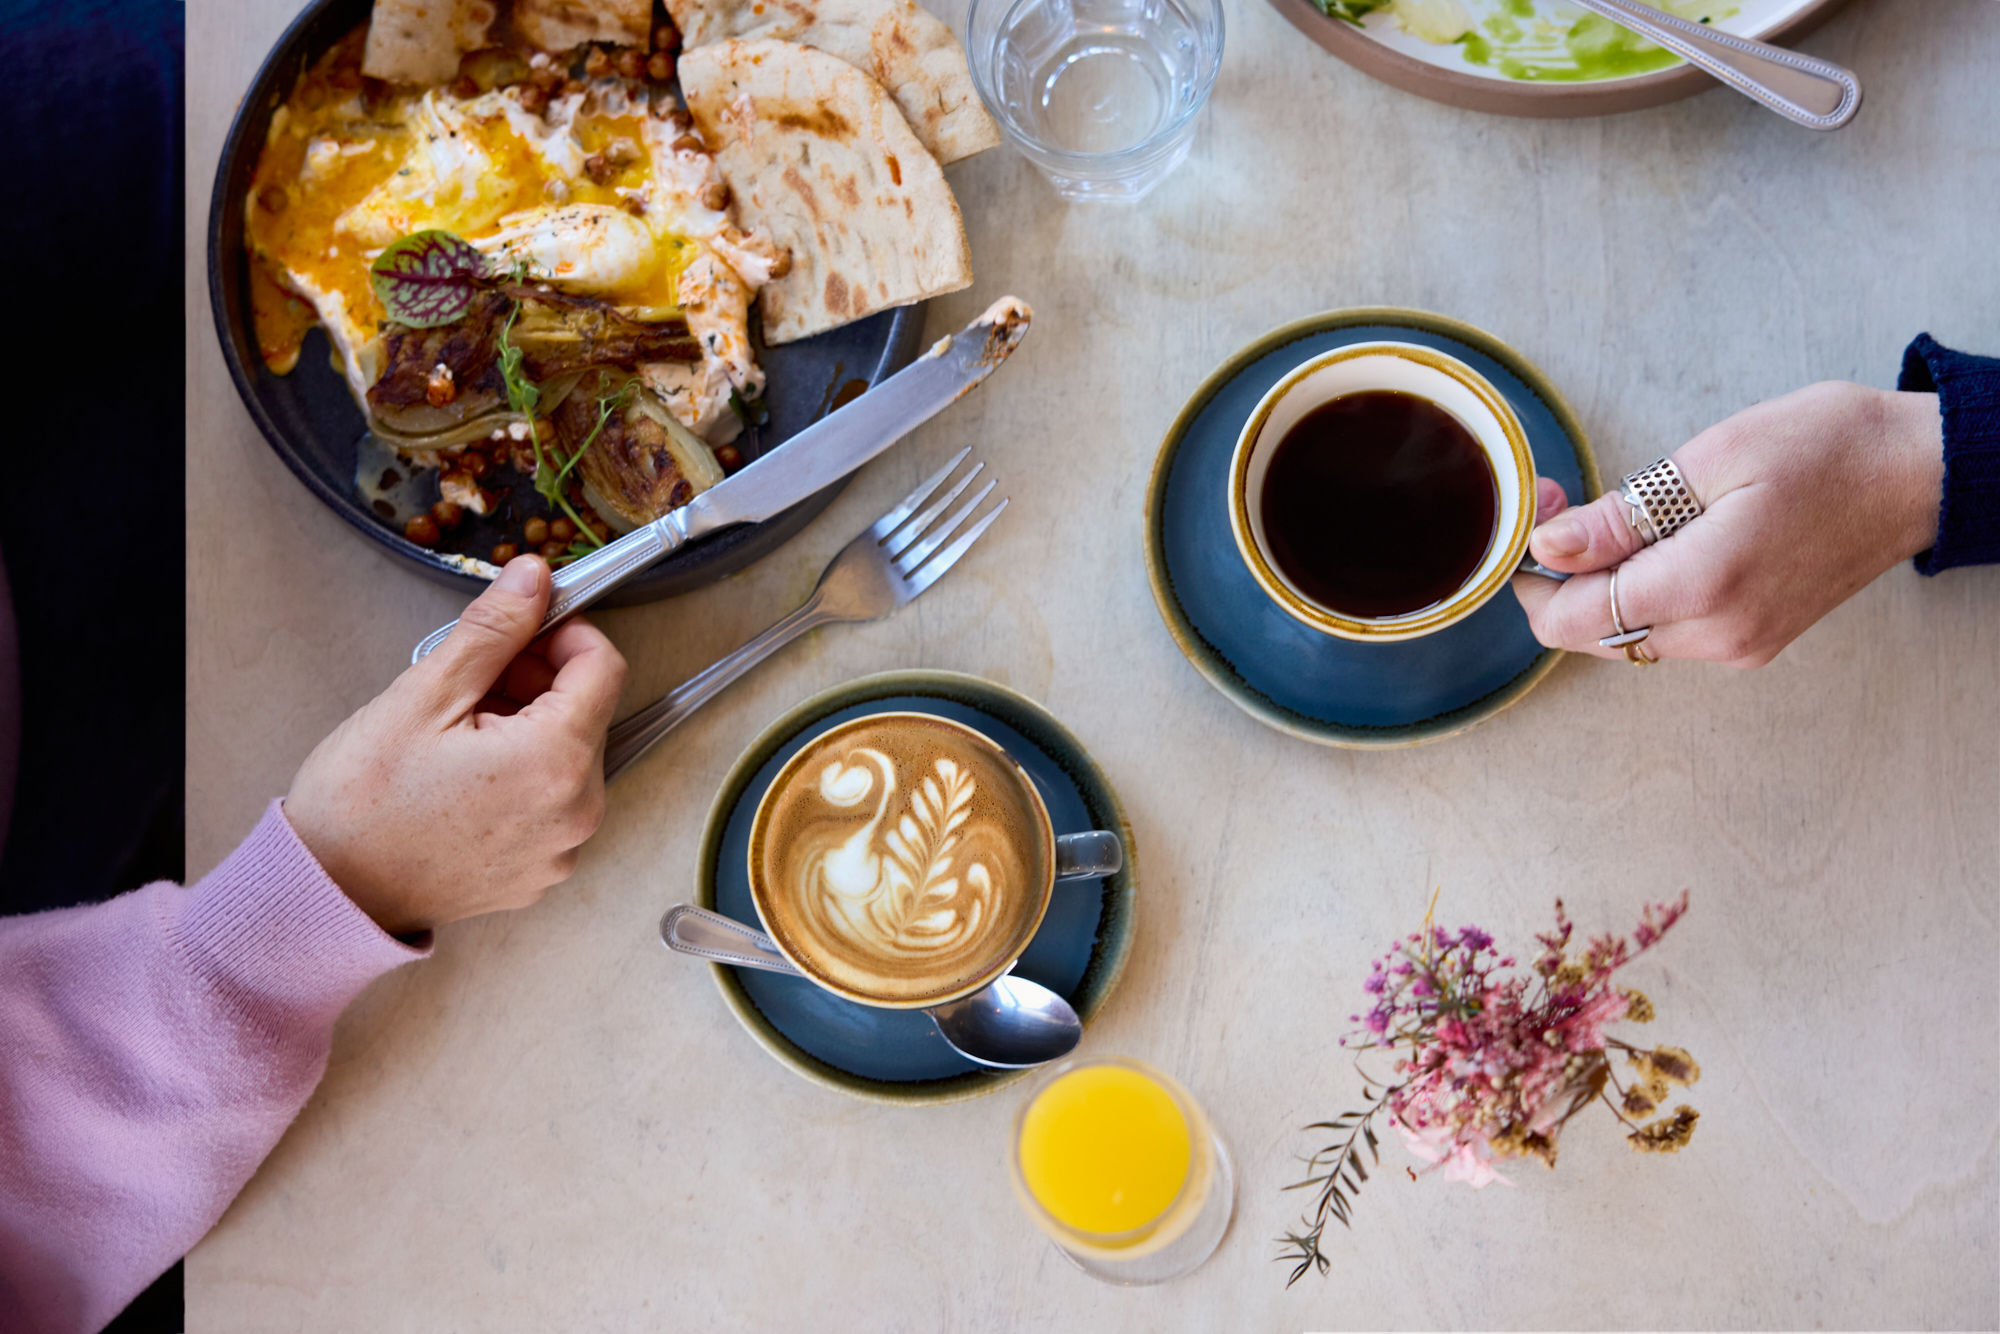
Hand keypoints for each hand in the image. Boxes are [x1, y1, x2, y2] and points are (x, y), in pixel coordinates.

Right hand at [285, 556, 627, 933]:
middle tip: (473, 678)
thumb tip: (535, 579)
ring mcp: (561, 849)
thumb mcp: (424, 695)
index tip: (524, 628)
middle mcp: (576, 812)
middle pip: (588, 713)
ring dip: (530, 727)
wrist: (326, 894)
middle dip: (539, 681)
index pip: (604, 667)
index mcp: (556, 762)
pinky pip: (554, 803)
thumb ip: (492, 631)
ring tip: (459, 728)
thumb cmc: (362, 803)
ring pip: (571, 757)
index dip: (565, 633)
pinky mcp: (540, 871)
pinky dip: (524, 775)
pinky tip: (467, 773)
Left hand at [1509, 382, 1943, 667]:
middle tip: (1572, 504)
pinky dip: (1643, 594)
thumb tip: (1549, 546)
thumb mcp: (1712, 459)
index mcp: (1704, 586)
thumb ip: (1622, 516)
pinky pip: (1667, 631)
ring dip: (1602, 586)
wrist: (1921, 475)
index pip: (1571, 620)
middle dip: (1562, 577)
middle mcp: (1719, 634)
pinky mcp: (1752, 642)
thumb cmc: (1831, 449)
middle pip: (1590, 634)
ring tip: (1624, 516)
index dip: (1534, 576)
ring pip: (1625, 636)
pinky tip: (1661, 542)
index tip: (1541, 516)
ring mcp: (1739, 646)